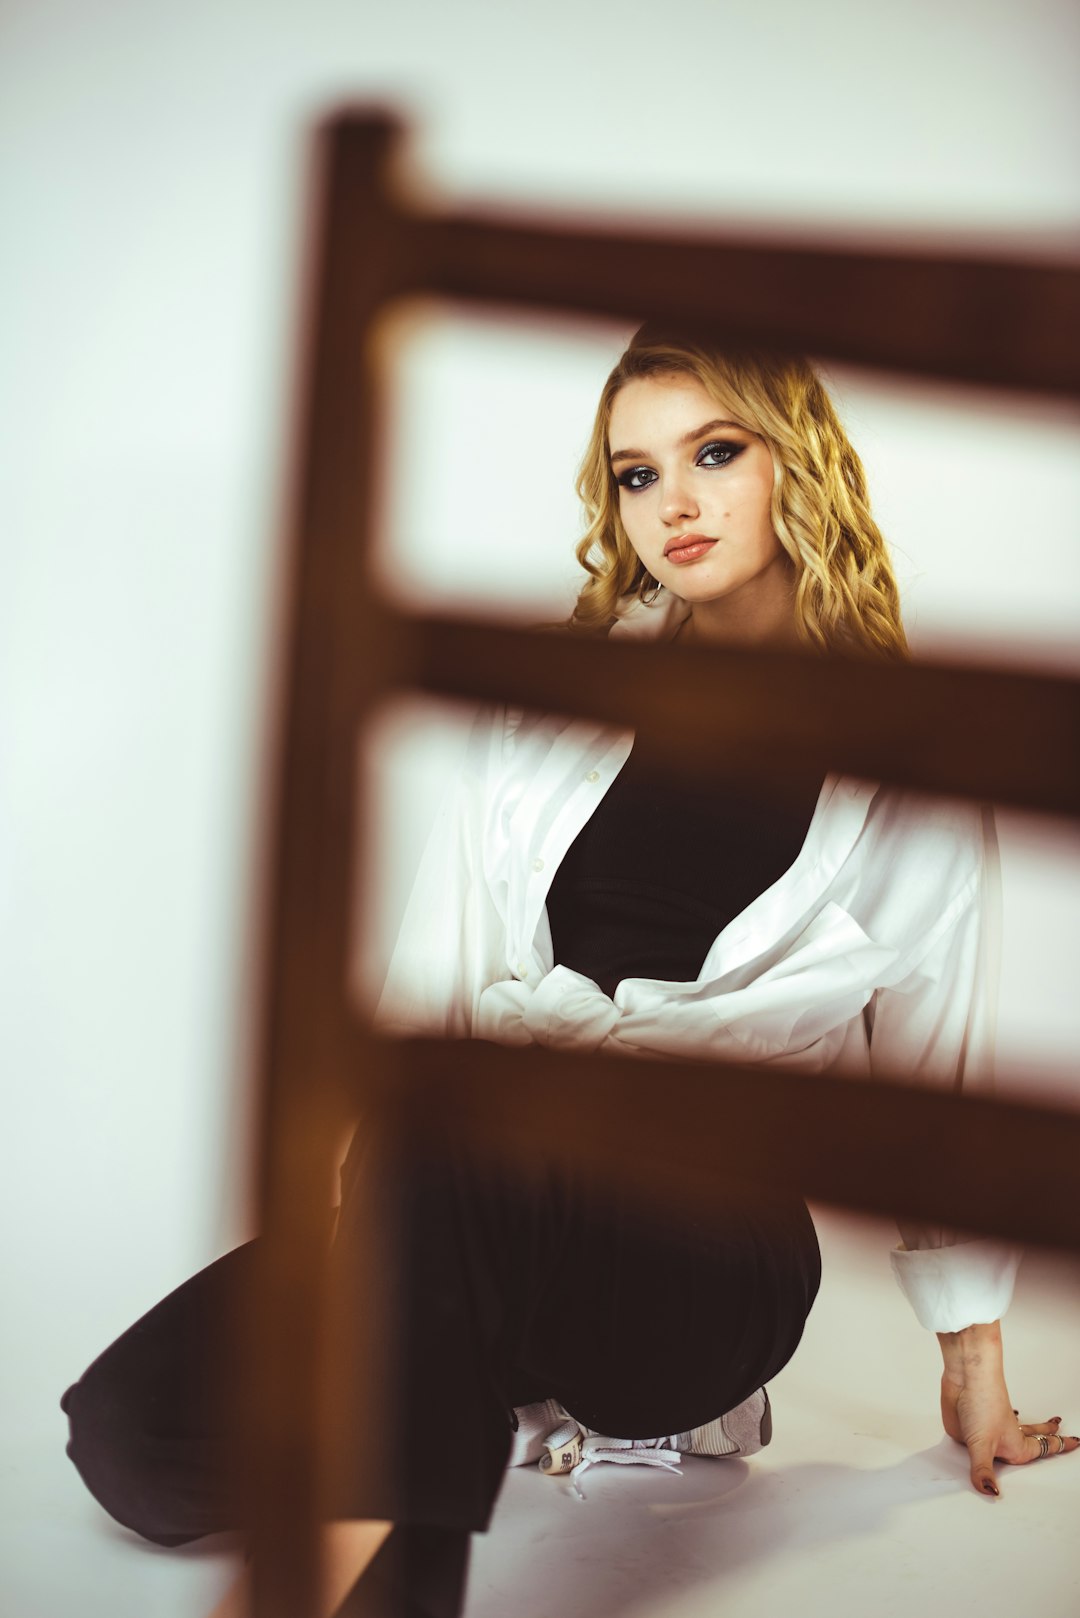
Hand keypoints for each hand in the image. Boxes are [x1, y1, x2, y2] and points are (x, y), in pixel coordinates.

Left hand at [937, 1320, 1078, 1495]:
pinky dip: (989, 1432)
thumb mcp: (982, 1444)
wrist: (963, 1377)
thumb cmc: (982, 1403)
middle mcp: (1004, 1437)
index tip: (1076, 1442)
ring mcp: (987, 1430)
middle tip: (1058, 1430)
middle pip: (1031, 1436)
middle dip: (1045, 1435)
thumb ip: (983, 1471)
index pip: (1043, 1449)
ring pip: (1009, 1432)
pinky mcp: (969, 1425)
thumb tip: (990, 1492)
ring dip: (1020, 1431)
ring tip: (1030, 1431)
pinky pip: (983, 1433)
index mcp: (1016, 1445)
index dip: (1060, 1446)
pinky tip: (986, 1429)